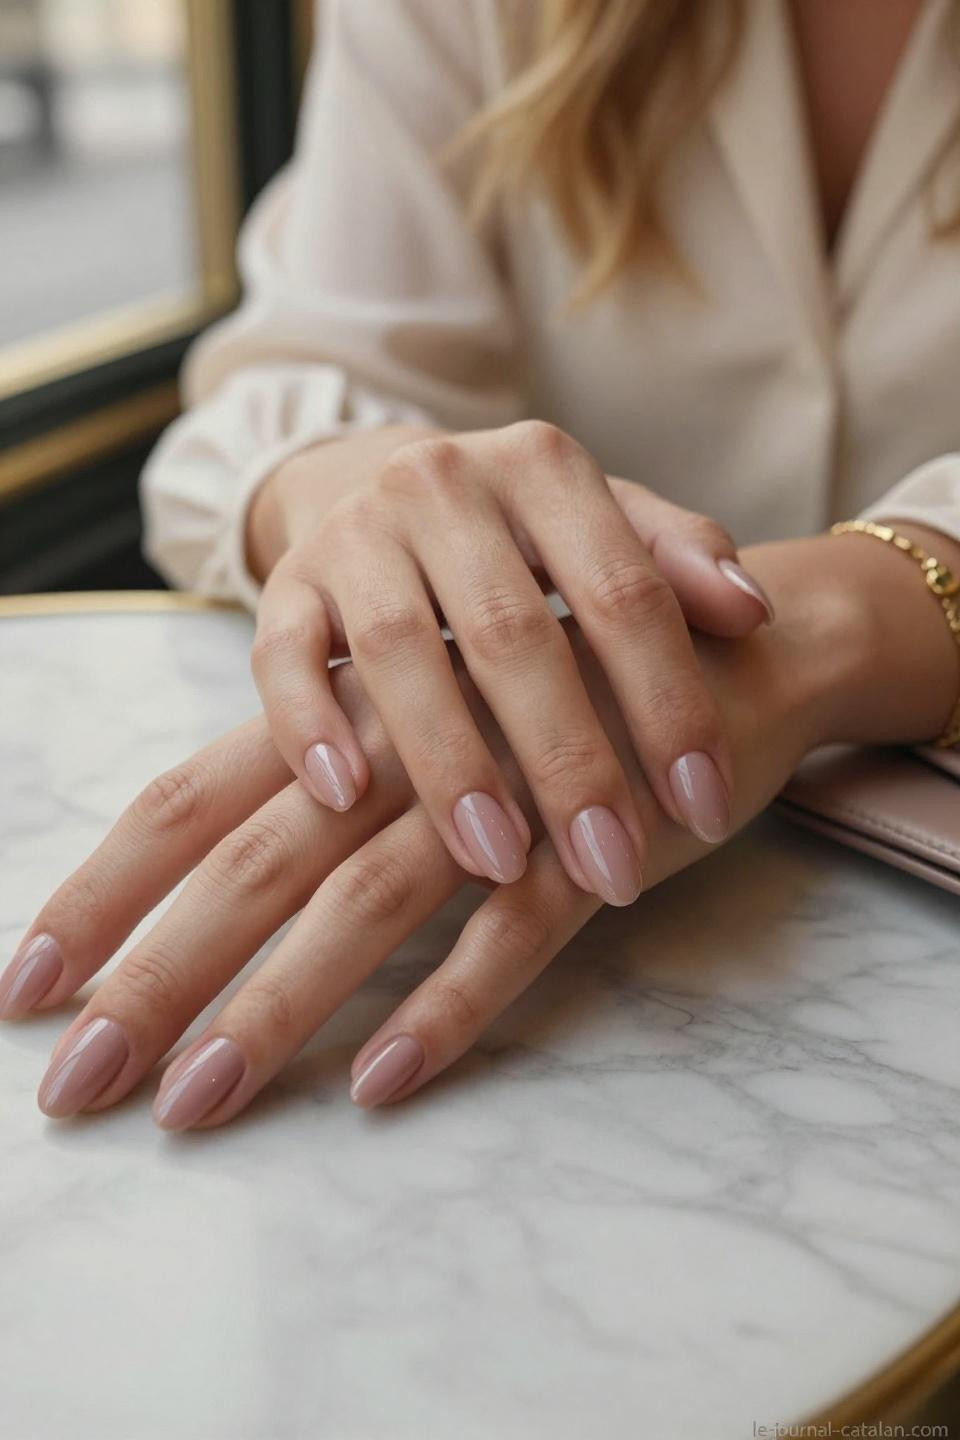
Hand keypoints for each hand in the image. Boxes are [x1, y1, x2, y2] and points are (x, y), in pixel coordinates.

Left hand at [1, 544, 835, 1129]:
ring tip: (193, 1103)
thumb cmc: (555, 687)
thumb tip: (223, 877)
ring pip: (365, 901)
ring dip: (276, 1008)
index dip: (100, 891)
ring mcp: (497, 792)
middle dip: (152, 974)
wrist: (729, 641)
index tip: (20, 988)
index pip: (187, 800)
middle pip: (248, 863)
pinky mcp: (591, 839)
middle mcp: (398, 749)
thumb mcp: (430, 715)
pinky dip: (449, 1005)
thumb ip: (335, 773)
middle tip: (70, 1085)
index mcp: (345, 716)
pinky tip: (386, 1082)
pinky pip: (513, 932)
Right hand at [246, 420, 773, 903]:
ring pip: (397, 651)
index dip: (670, 703)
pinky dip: (307, 724)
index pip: (623, 591)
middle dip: (566, 760)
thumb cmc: (518, 531)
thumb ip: (677, 560)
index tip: (706, 805)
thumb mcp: (604, 523)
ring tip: (499, 861)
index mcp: (543, 466)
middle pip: (511, 632)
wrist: (375, 479)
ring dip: (449, 764)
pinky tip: (345, 799)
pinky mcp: (285, 582)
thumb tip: (753, 613)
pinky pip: (278, 654)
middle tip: (612, 866)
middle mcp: (443, 484)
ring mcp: (355, 532)